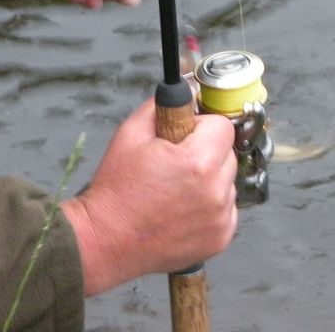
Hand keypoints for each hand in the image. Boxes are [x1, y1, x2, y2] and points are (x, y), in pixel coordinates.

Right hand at [60, 99, 237, 295]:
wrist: (106, 241)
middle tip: (176, 163)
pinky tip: (183, 208)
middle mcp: (216, 191)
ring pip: (228, 182)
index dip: (201, 126)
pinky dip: (211, 206)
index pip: (222, 126)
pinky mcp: (220, 238)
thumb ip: (163, 105)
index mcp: (198, 162)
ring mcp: (221, 218)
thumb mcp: (130, 133)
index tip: (183, 136)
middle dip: (207, 151)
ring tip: (176, 189)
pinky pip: (226, 209)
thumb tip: (186, 93)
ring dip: (210, 179)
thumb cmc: (116, 190)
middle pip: (228, 153)